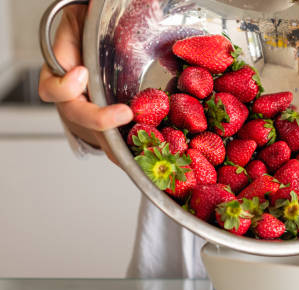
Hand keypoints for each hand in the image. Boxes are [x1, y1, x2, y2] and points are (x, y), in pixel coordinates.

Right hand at [38, 5, 132, 165]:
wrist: (102, 43)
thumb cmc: (88, 32)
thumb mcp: (80, 22)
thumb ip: (79, 30)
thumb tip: (98, 17)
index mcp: (63, 75)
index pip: (54, 89)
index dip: (65, 86)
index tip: (81, 73)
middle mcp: (75, 100)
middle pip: (79, 118)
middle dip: (100, 120)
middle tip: (124, 114)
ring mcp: (93, 114)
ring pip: (99, 136)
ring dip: (116, 147)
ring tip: (135, 156)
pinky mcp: (110, 125)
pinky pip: (115, 143)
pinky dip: (127, 153)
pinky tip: (143, 161)